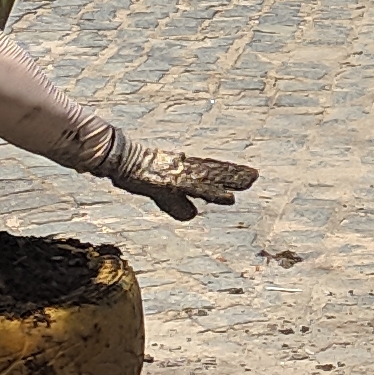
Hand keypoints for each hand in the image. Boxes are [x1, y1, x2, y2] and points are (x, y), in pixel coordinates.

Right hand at [94, 135, 259, 220]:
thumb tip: (192, 214)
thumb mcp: (160, 195)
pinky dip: (215, 194)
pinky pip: (198, 188)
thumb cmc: (134, 174)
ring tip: (251, 181)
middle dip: (234, 174)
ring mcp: (179, 172)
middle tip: (255, 176)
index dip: (227, 173)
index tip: (245, 175)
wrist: (118, 160)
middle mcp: (184, 167)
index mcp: (182, 168)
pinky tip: (229, 198)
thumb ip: (177, 204)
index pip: (209, 171)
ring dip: (231, 180)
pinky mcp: (174, 181)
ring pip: (210, 177)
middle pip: (214, 171)